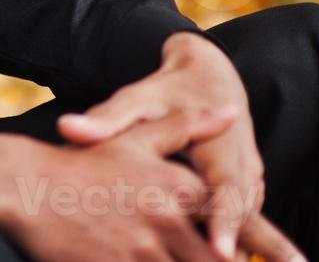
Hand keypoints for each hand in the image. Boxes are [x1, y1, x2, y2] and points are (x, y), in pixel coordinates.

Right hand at [0, 106, 239, 260]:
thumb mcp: (135, 134)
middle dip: (236, 261)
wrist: (22, 186)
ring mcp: (140, 251)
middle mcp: (164, 222)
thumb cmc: (81, 163)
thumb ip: (187, 126)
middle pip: (217, 258)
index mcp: (176, 188)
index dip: (267, 247)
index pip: (233, 222)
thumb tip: (230, 111)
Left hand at [55, 31, 302, 261]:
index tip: (218, 252)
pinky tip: (201, 258)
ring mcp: (250, 182)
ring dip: (237, 252)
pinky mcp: (246, 191)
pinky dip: (229, 242)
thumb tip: (67, 129)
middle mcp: (243, 167)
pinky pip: (243, 222)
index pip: (227, 190)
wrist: (208, 76)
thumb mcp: (138, 100)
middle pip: (245, 217)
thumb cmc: (168, 92)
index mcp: (220, 144)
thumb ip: (108, 118)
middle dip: (234, 250)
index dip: (224, 224)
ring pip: (248, 224)